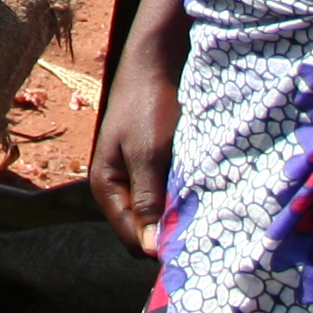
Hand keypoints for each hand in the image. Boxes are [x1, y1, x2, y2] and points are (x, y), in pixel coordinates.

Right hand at [89, 6, 185, 256]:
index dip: (159, 245)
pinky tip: (206, 191)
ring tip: (207, 207)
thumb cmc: (147, 106)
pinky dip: (187, 197)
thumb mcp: (147, 154)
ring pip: (162, 214)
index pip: (133, 240)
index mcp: (106, 187)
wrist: (158, 62)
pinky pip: (172, 196)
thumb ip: (148, 201)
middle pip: (147, 230)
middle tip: (203, 224)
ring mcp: (140, 177)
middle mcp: (121, 188)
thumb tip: (150, 250)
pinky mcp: (158, 167)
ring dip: (182, 213)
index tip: (191, 243)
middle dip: (171, 231)